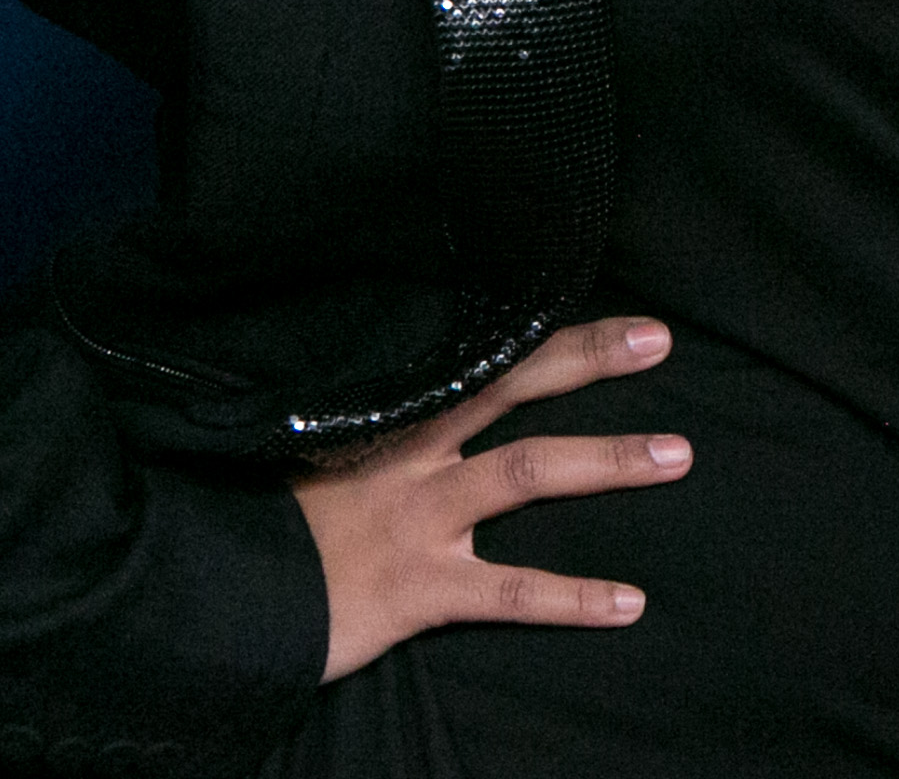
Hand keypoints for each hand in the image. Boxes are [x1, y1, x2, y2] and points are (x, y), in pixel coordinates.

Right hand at [293, 317, 690, 681]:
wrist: (221, 597)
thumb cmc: (269, 527)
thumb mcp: (314, 456)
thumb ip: (372, 429)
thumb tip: (417, 403)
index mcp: (388, 419)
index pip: (472, 358)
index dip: (534, 329)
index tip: (584, 296)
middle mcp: (411, 458)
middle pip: (511, 389)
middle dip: (586, 362)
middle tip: (657, 341)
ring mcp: (419, 520)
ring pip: (527, 471)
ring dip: (608, 460)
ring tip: (677, 454)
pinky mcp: (420, 588)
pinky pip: (512, 591)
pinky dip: (575, 598)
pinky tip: (629, 603)